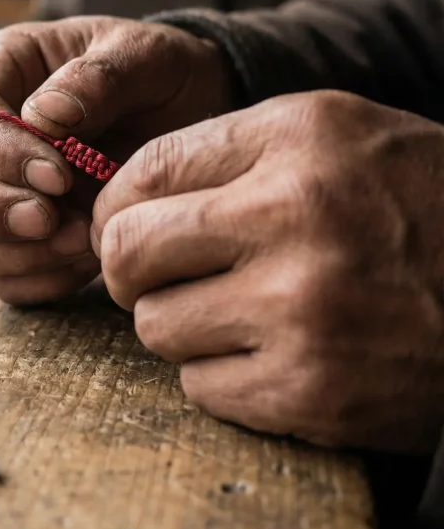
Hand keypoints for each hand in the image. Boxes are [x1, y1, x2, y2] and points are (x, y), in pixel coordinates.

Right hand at [0, 17, 234, 304]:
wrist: (195, 114)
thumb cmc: (159, 74)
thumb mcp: (144, 55)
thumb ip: (96, 78)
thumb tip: (43, 118)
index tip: (58, 176)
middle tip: (45, 221)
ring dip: (12, 254)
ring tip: (82, 240)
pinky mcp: (19, 242)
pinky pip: (1, 281)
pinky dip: (38, 281)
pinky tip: (85, 263)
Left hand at [94, 90, 443, 451]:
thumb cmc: (421, 207)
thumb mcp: (340, 138)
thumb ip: (230, 153)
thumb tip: (118, 199)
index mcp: (300, 140)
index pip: (144, 170)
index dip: (115, 204)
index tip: (125, 225)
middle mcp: (297, 216)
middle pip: (126, 251)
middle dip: (129, 268)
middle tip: (160, 274)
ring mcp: (304, 310)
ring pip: (155, 326)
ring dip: (181, 324)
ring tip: (239, 313)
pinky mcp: (312, 390)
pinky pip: (199, 387)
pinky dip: (222, 377)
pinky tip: (273, 355)